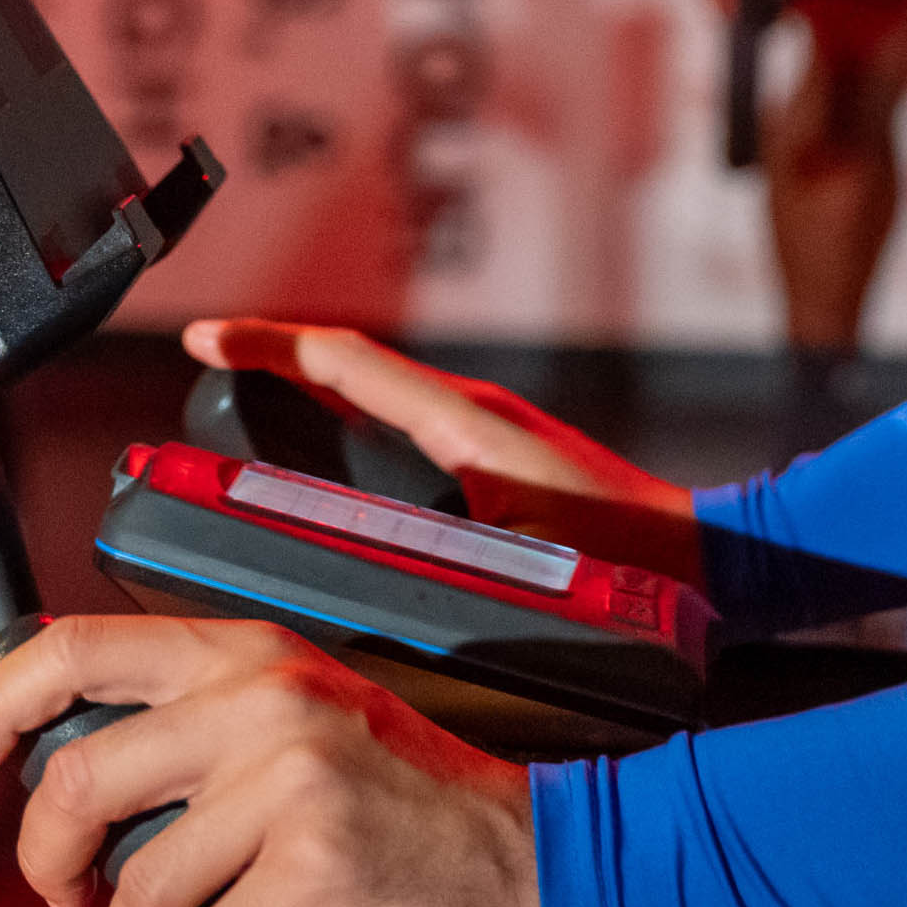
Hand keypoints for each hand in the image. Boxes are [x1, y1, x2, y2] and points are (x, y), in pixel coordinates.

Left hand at [0, 615, 547, 906]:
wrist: (532, 859)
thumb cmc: (414, 805)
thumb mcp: (310, 722)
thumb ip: (206, 722)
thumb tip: (71, 777)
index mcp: (257, 651)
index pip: (78, 646)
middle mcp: (269, 698)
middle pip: (77, 779)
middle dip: (47, 861)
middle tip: (66, 896)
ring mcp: (293, 780)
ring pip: (137, 885)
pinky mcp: (312, 866)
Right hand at [181, 318, 703, 583]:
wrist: (703, 560)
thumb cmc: (623, 559)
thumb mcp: (511, 560)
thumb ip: (432, 562)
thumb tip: (345, 566)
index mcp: (464, 422)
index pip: (347, 364)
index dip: (269, 348)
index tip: (204, 341)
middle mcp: (471, 414)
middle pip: (353, 369)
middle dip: (276, 360)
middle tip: (209, 366)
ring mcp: (485, 433)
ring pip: (379, 396)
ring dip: (312, 389)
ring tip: (244, 402)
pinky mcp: (497, 459)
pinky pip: (405, 425)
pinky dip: (353, 422)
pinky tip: (329, 461)